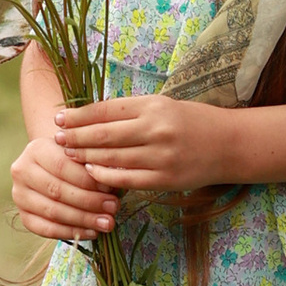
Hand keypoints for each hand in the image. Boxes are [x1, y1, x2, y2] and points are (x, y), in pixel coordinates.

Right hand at [11, 125, 120, 243]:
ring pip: (53, 212)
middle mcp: (22, 171)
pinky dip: (71, 233)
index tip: (110, 188)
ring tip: (107, 223)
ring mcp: (19, 195)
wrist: (51, 166)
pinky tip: (92, 232)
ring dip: (84, 220)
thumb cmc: (72, 158)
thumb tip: (112, 182)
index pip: (61, 166)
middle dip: (89, 202)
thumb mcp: (79, 152)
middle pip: (57, 190)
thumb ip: (92, 162)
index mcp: (36, 149)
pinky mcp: (24, 216)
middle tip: (113, 208)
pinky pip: (47, 229)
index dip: (87, 179)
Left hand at [52, 93, 232, 196]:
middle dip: (75, 137)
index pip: (105, 110)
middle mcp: (155, 129)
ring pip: (112, 158)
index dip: (78, 115)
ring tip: (68, 155)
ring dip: (85, 157)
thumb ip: (130, 111)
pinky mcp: (165, 179)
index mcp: (153, 106)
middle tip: (56, 138)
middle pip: (103, 135)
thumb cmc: (192, 121)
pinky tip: (91, 172)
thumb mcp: (162, 106)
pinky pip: (126, 179)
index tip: (59, 118)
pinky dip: (105, 176)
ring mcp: (160, 156)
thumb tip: (89, 117)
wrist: (229, 145)